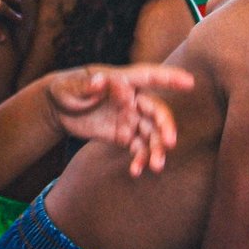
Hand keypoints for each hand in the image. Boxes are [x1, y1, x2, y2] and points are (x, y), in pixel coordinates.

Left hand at [47, 64, 194, 174]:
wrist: (58, 109)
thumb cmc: (66, 88)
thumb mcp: (70, 85)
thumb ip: (86, 85)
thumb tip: (100, 82)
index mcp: (123, 81)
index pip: (150, 76)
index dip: (170, 78)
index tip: (190, 82)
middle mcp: (133, 99)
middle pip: (156, 110)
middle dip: (165, 125)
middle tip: (169, 142)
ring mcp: (130, 118)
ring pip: (151, 133)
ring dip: (157, 149)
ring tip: (156, 167)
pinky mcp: (124, 135)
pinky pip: (138, 148)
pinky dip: (140, 159)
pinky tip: (136, 171)